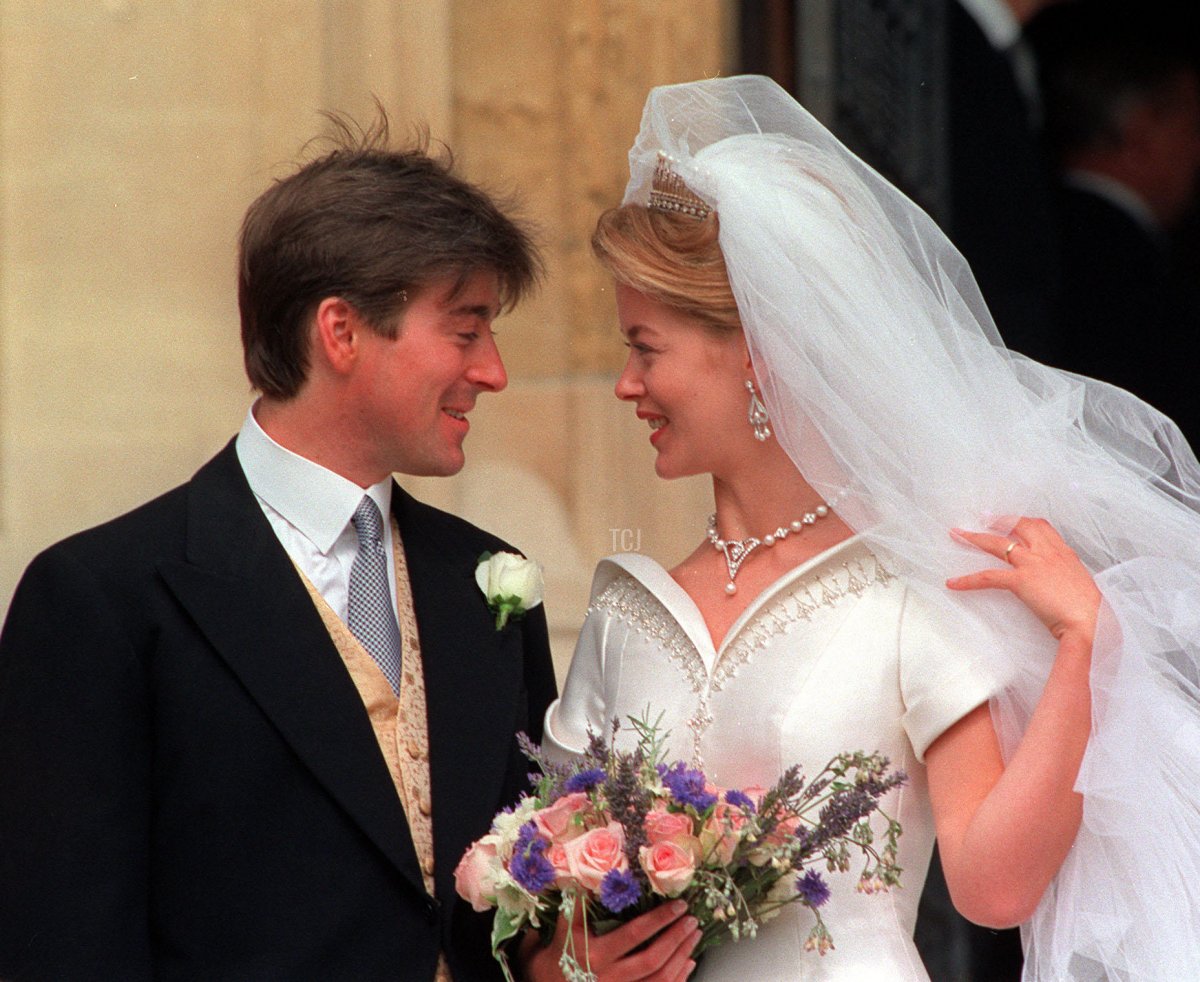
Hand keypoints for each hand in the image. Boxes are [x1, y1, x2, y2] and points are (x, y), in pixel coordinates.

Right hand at [517, 900, 698, 981]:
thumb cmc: (559, 954)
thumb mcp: (564, 927)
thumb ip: (577, 902)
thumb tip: (591, 873)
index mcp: (596, 954)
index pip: (634, 935)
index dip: (659, 919)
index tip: (677, 905)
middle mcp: (610, 977)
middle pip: (652, 959)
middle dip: (676, 937)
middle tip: (691, 918)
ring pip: (660, 979)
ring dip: (682, 956)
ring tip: (694, 936)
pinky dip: (678, 978)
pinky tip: (687, 962)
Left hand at [946, 517, 1101, 643]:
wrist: (1092, 621)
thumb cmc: (1090, 610)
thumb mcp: (1080, 584)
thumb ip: (1064, 576)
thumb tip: (1056, 582)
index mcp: (1064, 552)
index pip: (1042, 526)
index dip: (1023, 521)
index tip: (1012, 519)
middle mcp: (1047, 552)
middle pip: (1019, 525)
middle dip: (998, 519)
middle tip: (982, 516)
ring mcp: (1033, 564)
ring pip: (997, 544)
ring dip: (974, 538)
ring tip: (958, 534)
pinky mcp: (1021, 581)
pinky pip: (987, 577)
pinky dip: (968, 580)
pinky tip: (953, 583)